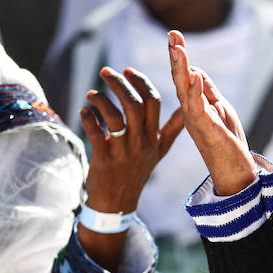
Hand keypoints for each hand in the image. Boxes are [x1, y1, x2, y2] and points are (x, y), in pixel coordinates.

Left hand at [80, 66, 183, 213]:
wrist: (118, 202)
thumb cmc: (137, 171)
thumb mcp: (159, 151)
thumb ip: (172, 129)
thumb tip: (188, 110)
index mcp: (155, 137)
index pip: (153, 102)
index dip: (140, 82)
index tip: (127, 70)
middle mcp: (142, 143)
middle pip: (134, 103)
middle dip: (118, 83)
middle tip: (105, 72)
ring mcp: (124, 152)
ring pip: (114, 116)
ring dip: (100, 99)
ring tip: (91, 94)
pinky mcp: (105, 160)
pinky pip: (95, 133)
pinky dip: (88, 118)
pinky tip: (84, 112)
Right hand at [168, 29, 256, 196]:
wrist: (234, 170)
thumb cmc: (227, 142)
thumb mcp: (219, 109)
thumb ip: (207, 91)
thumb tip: (196, 70)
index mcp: (194, 105)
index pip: (185, 76)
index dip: (180, 56)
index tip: (175, 35)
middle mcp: (190, 111)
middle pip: (180, 78)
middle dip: (176, 56)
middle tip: (172, 34)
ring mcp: (196, 120)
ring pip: (184, 90)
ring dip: (181, 68)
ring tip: (177, 48)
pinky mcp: (205, 129)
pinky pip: (197, 107)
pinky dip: (195, 90)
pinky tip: (194, 75)